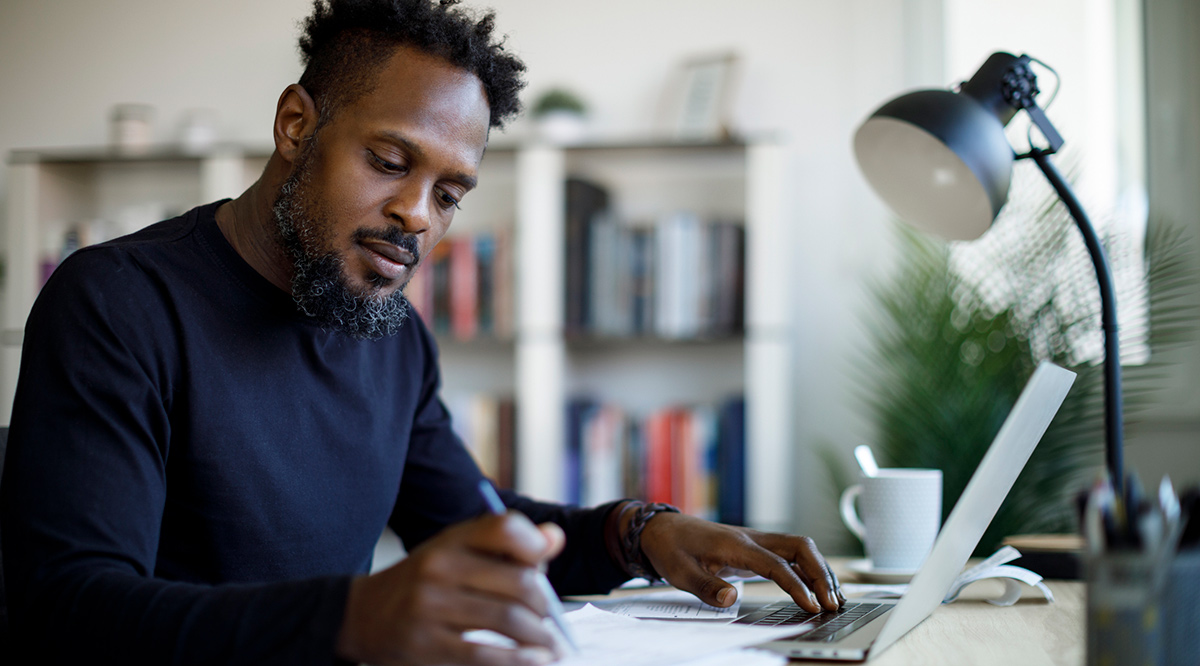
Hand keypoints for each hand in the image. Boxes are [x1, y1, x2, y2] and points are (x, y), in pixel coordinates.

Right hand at [336, 512, 565, 665]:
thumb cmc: (425, 582)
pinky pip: (485, 655)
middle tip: (553, 621)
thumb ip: (505, 546)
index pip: (504, 528)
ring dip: (540, 637)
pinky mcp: (426, 644)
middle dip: (545, 606)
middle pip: (518, 581)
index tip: (545, 566)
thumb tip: (555, 539)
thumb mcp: (456, 552)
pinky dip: (518, 661)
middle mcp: (439, 567)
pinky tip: (534, 661)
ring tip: (552, 647)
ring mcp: (430, 606)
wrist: (362, 615)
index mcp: (450, 540)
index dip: (535, 545)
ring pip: (508, 620)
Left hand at [638, 513, 843, 612]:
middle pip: (799, 547)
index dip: (797, 584)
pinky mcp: (756, 548)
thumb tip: (732, 599)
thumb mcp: (680, 571)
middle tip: (833, 603)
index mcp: (736, 544)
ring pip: (799, 548)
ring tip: (835, 598)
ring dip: (820, 570)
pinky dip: (809, 568)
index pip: (776, 564)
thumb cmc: (671, 548)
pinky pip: (790, 554)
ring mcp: (756, 541)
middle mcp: (752, 538)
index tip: (812, 605)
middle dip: (821, 573)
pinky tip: (818, 587)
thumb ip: (705, 586)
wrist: (662, 529)